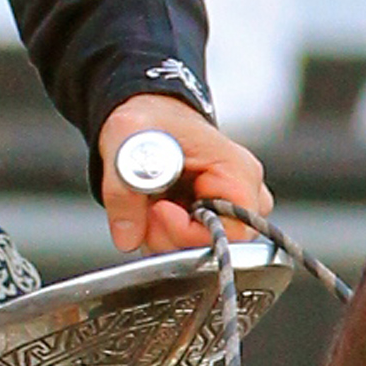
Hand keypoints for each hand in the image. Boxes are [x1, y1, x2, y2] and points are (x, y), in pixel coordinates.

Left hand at [95, 98, 275, 257]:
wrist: (150, 115)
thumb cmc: (152, 119)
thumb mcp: (126, 140)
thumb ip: (123, 193)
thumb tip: (128, 237)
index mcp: (238, 170)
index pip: (233, 230)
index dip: (191, 231)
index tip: (159, 210)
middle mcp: (242, 194)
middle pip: (216, 245)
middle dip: (172, 236)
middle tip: (146, 209)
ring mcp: (229, 210)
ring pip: (200, 251)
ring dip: (165, 237)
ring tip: (147, 206)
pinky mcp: (211, 220)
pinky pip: (189, 245)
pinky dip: (164, 235)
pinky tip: (153, 211)